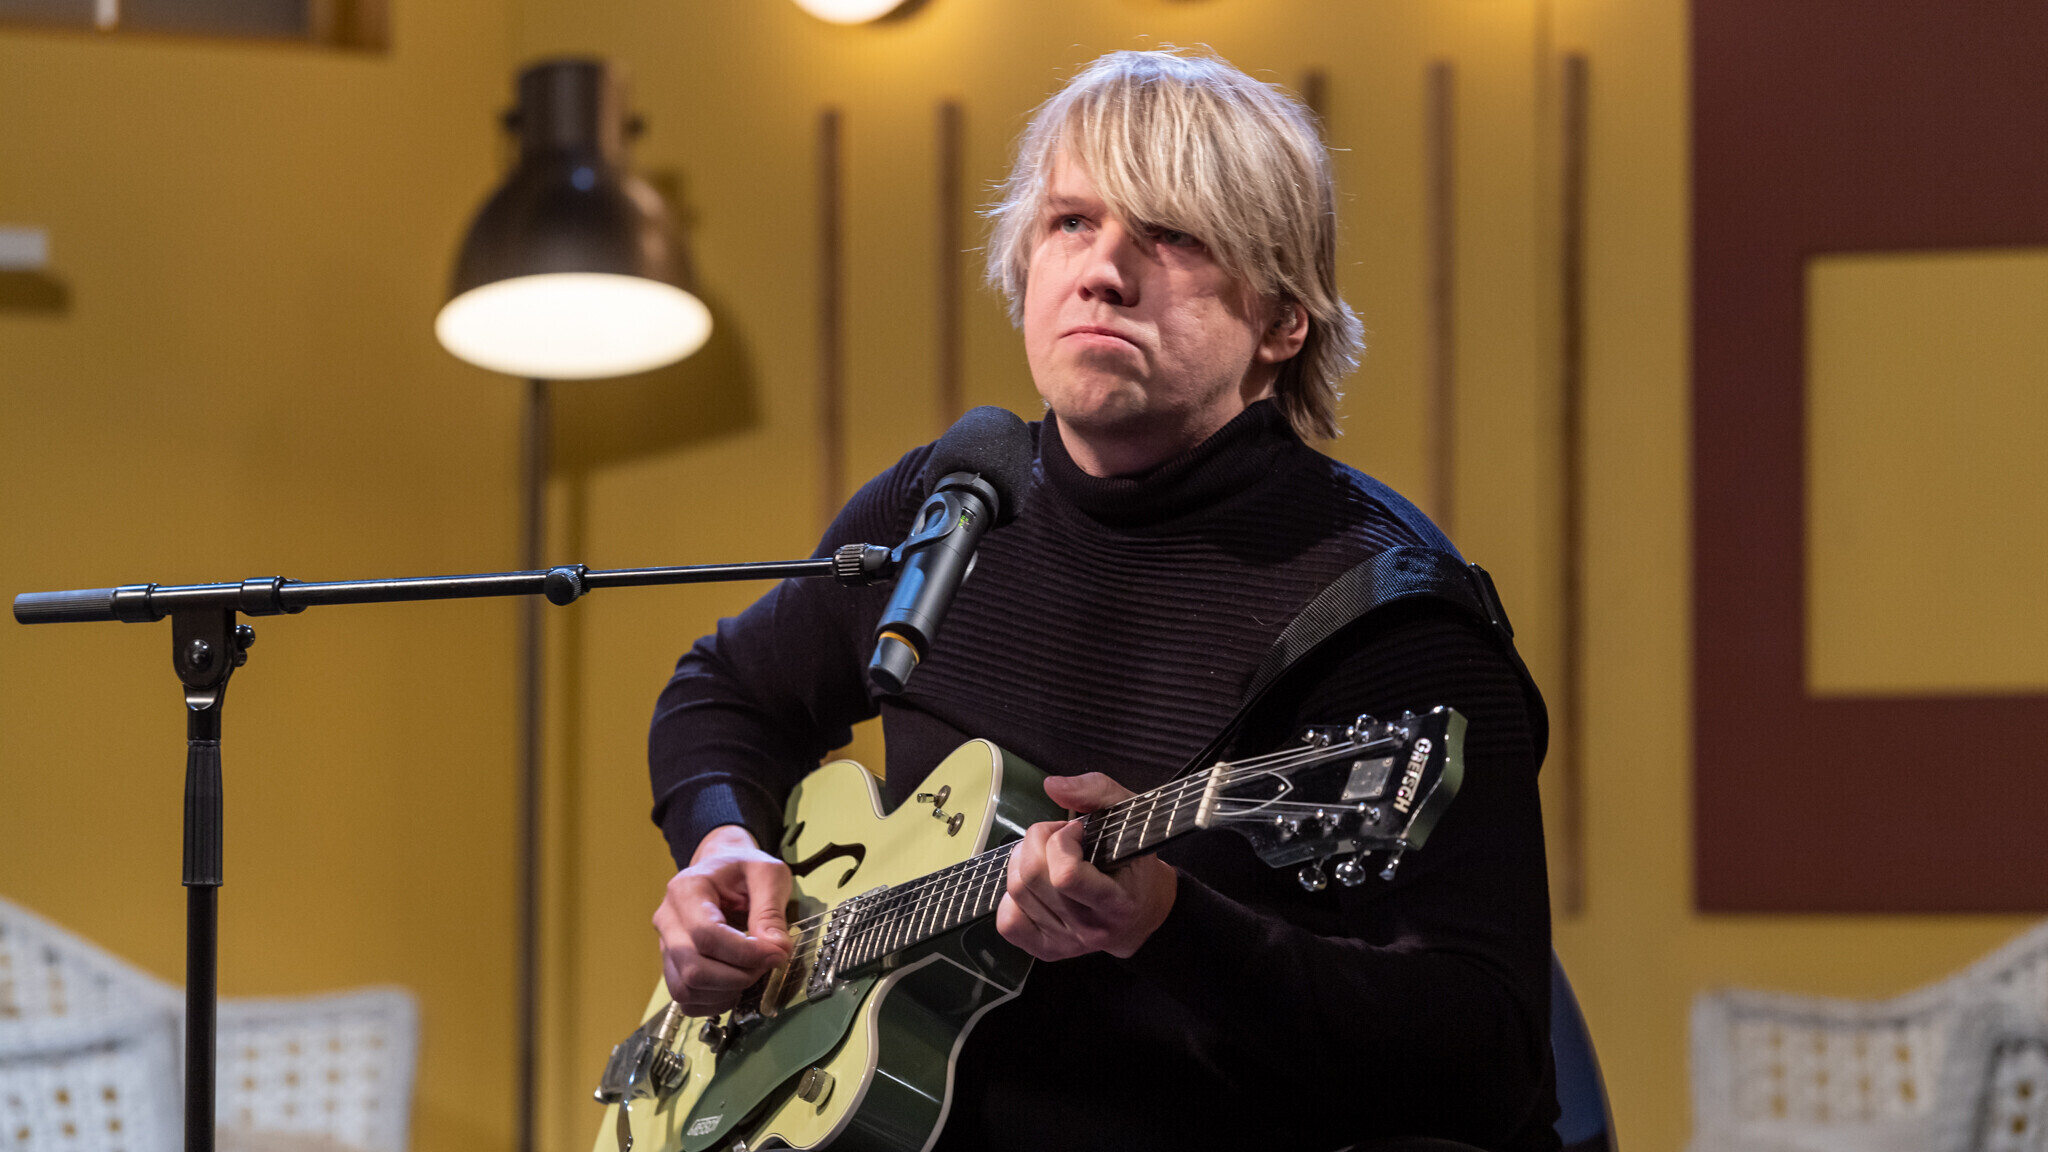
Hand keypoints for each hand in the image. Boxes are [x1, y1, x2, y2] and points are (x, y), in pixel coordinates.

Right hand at [652, 825, 793, 1014]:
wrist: (722, 869)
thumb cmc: (743, 869)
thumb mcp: (767, 874)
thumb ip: (771, 910)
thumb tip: (775, 949)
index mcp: (686, 890)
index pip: (706, 935)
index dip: (745, 953)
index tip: (777, 954)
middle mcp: (668, 920)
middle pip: (693, 968)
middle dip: (738, 976)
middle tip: (767, 964)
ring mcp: (666, 946)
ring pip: (686, 988)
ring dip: (727, 991)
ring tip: (753, 972)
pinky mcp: (673, 965)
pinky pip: (685, 999)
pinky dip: (714, 1002)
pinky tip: (737, 985)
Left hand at [996, 773, 1177, 960]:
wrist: (1143, 913)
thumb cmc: (1134, 863)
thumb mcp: (1131, 818)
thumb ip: (1096, 792)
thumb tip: (1052, 786)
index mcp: (1117, 902)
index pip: (1066, 876)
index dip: (1061, 842)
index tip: (1076, 831)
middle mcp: (1090, 928)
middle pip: (1032, 878)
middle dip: (1036, 841)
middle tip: (1057, 837)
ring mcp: (1066, 942)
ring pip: (1016, 893)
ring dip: (1023, 861)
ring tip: (1047, 855)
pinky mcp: (1047, 950)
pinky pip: (1008, 922)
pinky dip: (1012, 897)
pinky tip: (1035, 886)